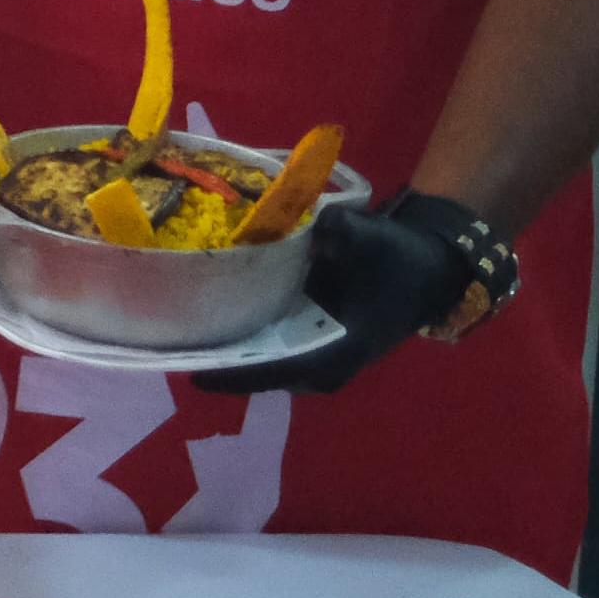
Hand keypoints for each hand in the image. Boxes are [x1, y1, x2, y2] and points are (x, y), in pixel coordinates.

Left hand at [194, 197, 473, 394]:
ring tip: (176, 332)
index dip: (237, 374)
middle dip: (219, 359)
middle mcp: (323, 364)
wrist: (427, 265)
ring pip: (260, 362)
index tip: (194, 371)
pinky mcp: (308, 342)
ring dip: (225, 348)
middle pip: (260, 372)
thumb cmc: (398, 258)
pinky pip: (266, 348)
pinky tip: (204, 314)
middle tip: (171, 344)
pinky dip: (239, 335)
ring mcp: (315, 356)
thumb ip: (343, 232)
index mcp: (340, 351)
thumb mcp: (373, 239)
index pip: (280, 372)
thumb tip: (317, 223)